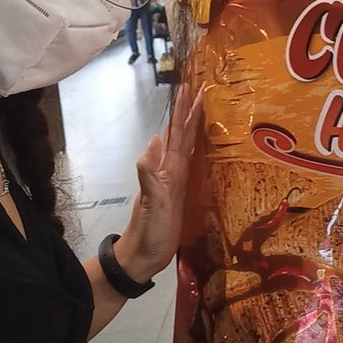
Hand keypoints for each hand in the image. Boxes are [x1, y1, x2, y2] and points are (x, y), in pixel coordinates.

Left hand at [115, 83, 202, 282]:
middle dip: (189, 110)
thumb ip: (150, 173)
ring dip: (191, 124)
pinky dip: (194, 146)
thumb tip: (155, 139)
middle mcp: (171, 169)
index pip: (177, 133)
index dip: (184, 111)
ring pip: (186, 143)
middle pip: (182, 133)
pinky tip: (193, 141)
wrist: (143, 255)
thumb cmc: (148, 231)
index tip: (192, 88)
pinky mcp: (181, 191)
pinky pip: (190, 161)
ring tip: (199, 105)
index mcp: (167, 169)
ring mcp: (175, 179)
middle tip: (198, 87)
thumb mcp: (150, 202)